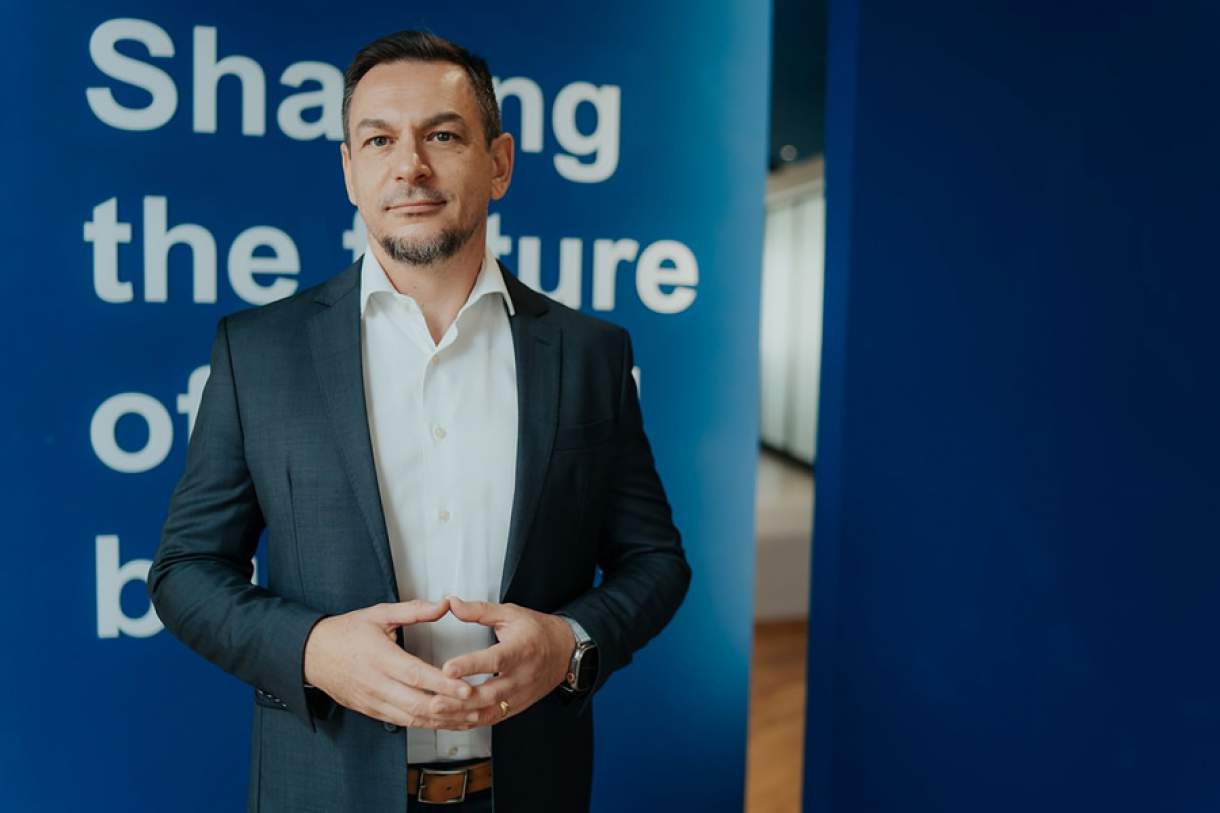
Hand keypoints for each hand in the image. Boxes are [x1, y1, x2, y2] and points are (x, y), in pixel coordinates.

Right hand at [303, 599, 478, 729]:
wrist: (310, 654)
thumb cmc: (345, 631)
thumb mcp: (379, 614)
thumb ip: (414, 610)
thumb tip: (444, 604)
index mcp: (380, 657)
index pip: (417, 675)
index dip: (443, 684)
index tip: (466, 687)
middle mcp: (377, 683)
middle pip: (417, 703)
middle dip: (449, 708)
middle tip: (476, 707)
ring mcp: (373, 701)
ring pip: (411, 718)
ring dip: (441, 721)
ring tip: (468, 718)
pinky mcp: (370, 711)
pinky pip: (401, 722)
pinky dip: (425, 724)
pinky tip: (444, 722)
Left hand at [435, 596, 575, 725]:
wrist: (565, 652)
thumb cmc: (538, 632)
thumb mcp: (511, 614)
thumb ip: (480, 611)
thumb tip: (453, 604)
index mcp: (521, 650)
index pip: (495, 660)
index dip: (471, 665)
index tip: (448, 668)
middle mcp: (521, 676)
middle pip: (490, 693)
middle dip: (461, 700)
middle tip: (435, 700)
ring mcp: (519, 695)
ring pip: (489, 711)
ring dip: (461, 715)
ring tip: (437, 713)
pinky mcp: (516, 707)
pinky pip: (491, 719)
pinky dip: (469, 722)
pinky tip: (450, 721)